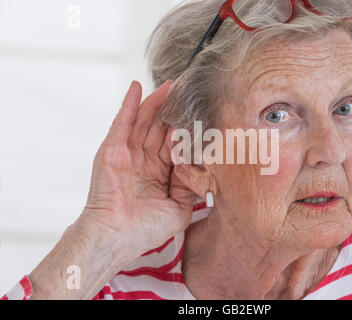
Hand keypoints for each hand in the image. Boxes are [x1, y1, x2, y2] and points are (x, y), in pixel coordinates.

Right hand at [81, 80, 194, 255]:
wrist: (116, 237)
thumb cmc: (146, 230)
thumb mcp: (180, 209)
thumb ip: (191, 187)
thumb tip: (200, 166)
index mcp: (160, 173)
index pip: (175, 144)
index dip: (186, 128)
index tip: (200, 112)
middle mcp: (144, 161)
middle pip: (161, 128)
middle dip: (173, 109)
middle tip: (187, 89)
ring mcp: (127, 153)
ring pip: (145, 121)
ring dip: (156, 102)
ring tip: (170, 84)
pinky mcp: (112, 149)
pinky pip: (122, 122)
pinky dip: (129, 104)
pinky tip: (137, 87)